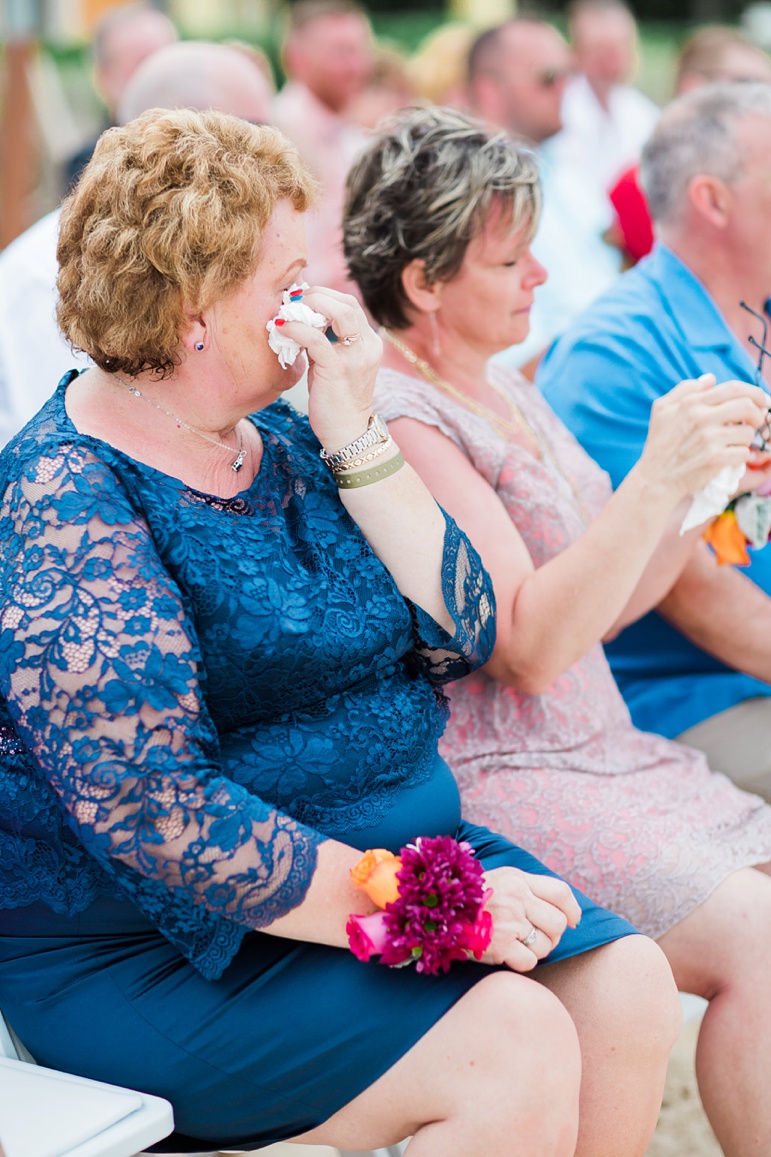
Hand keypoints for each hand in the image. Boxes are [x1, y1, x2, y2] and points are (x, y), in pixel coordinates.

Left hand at [276, 286, 382, 450]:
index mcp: (369, 343)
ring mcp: (356, 357)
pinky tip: (280, 328)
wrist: (348, 434)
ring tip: (287, 310)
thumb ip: (324, 343)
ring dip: (310, 305)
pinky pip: (316, 338)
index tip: (301, 300)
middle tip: (293, 301)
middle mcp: (367, 346)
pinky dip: (296, 329)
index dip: (325, 296)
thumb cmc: (337, 402)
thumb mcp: (335, 365)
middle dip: (317, 295)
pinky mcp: (339, 369)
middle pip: (347, 302)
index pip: (350, 305)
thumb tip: (300, 323)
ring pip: (339, 312)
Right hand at [479, 867, 581, 972]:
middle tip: (537, 936)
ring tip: (518, 943)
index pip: (560, 892)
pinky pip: (530, 962)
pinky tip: (508, 954)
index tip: (573, 921)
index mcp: (517, 879)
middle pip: (557, 923)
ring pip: (546, 946)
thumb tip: (564, 909)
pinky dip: (522, 962)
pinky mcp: (499, 947)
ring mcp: (508, 923)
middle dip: (553, 935)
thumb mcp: (500, 880)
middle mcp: (515, 899)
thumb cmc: (473, 899)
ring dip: (537, 950)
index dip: (572, 910)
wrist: (439, 913)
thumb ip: (528, 888)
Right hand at [638, 374, 769, 501]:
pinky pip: (743, 453)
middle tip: (756, 421)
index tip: (761, 401)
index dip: (754, 392)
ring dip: (747, 438)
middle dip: (758, 413)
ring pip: (747, 432)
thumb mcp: (661, 409)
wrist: (655, 479)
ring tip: (737, 442)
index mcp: (691, 403)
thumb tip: (711, 379)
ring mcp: (709, 439)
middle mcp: (701, 418)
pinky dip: (741, 456)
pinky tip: (731, 457)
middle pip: (747, 406)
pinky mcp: (715, 459)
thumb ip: (685, 389)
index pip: (734, 388)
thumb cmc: (658, 444)